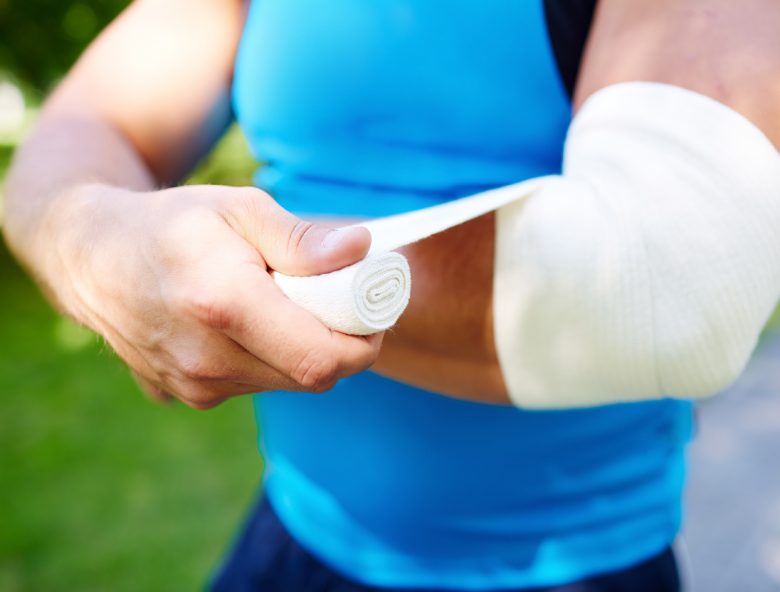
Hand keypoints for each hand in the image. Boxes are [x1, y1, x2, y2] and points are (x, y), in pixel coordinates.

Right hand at [49, 183, 381, 407]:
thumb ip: (301, 237)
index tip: (372, 312)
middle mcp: (207, 358)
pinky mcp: (189, 396)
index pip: (323, 359)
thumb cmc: (174, 223)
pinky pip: (256, 385)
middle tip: (337, 302)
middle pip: (313, 376)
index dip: (363, 342)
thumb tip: (362, 250)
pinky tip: (251, 325)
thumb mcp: (240, 208)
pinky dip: (271, 360)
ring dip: (302, 350)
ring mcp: (195, 385)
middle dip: (338, 343)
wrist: (91, 258)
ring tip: (284, 305)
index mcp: (223, 305)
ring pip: (286, 382)